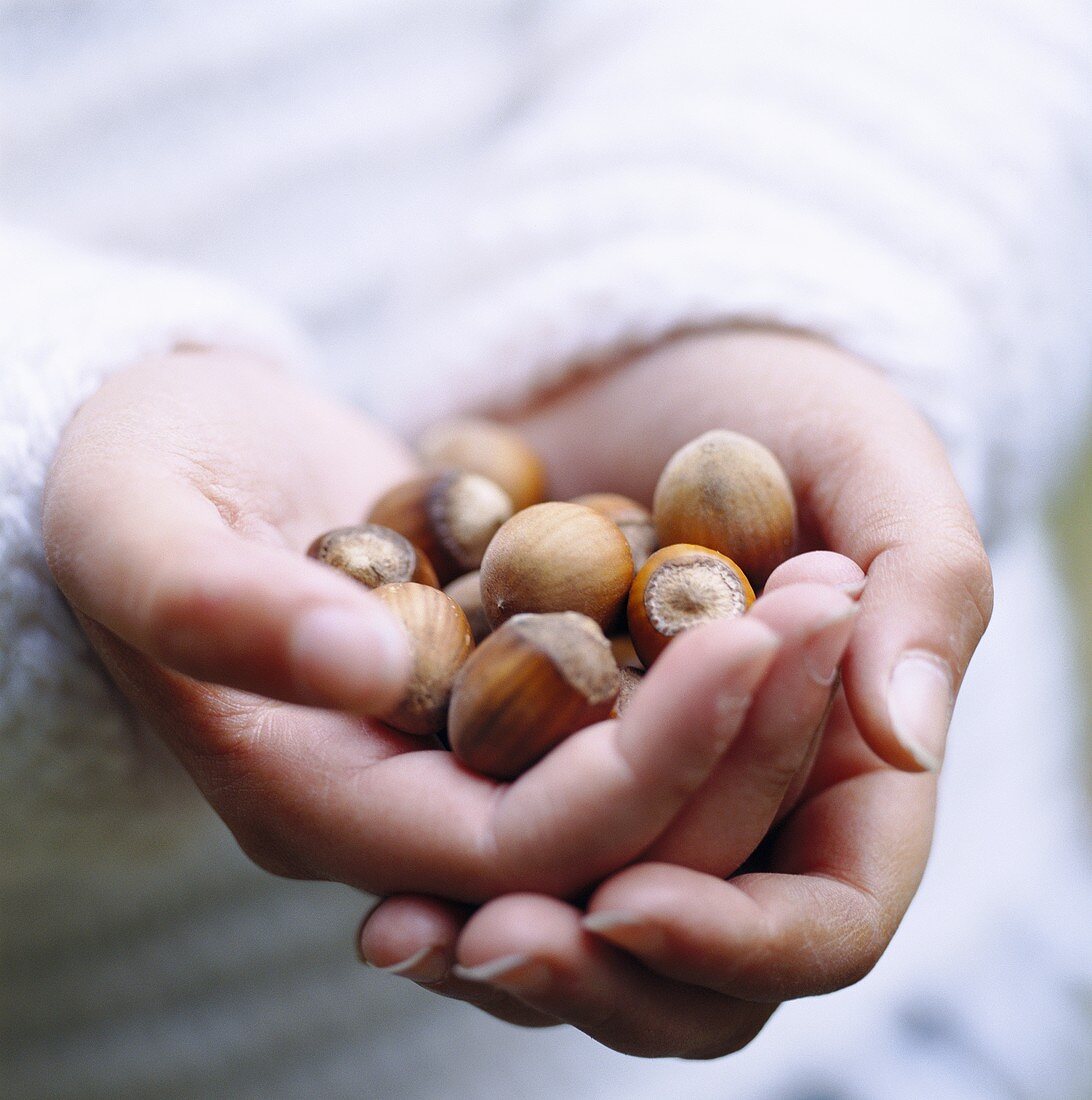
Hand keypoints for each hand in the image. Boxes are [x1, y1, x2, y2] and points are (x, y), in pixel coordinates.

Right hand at [43, 349, 803, 900]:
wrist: (158, 446)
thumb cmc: (123, 476)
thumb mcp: (135, 526)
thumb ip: (222, 609)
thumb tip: (364, 664)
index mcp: (315, 801)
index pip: (521, 844)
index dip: (648, 763)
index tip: (748, 638)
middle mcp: (401, 801)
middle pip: (608, 832)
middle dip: (735, 733)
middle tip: (832, 601)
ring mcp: (452, 745)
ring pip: (634, 772)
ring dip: (743, 696)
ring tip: (831, 585)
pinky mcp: (490, 679)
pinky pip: (619, 697)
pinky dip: (699, 650)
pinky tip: (775, 576)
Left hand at [357, 329, 992, 1055]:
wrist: (633, 367)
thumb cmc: (772, 397)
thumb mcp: (862, 455)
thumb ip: (922, 582)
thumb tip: (908, 735)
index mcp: (850, 766)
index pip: (828, 919)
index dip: (739, 940)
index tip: (631, 904)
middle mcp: (741, 807)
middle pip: (697, 975)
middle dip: (597, 973)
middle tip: (498, 944)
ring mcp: (634, 794)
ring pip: (588, 938)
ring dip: (503, 955)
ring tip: (405, 937)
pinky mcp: (539, 766)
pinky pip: (500, 861)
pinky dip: (446, 889)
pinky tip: (377, 899)